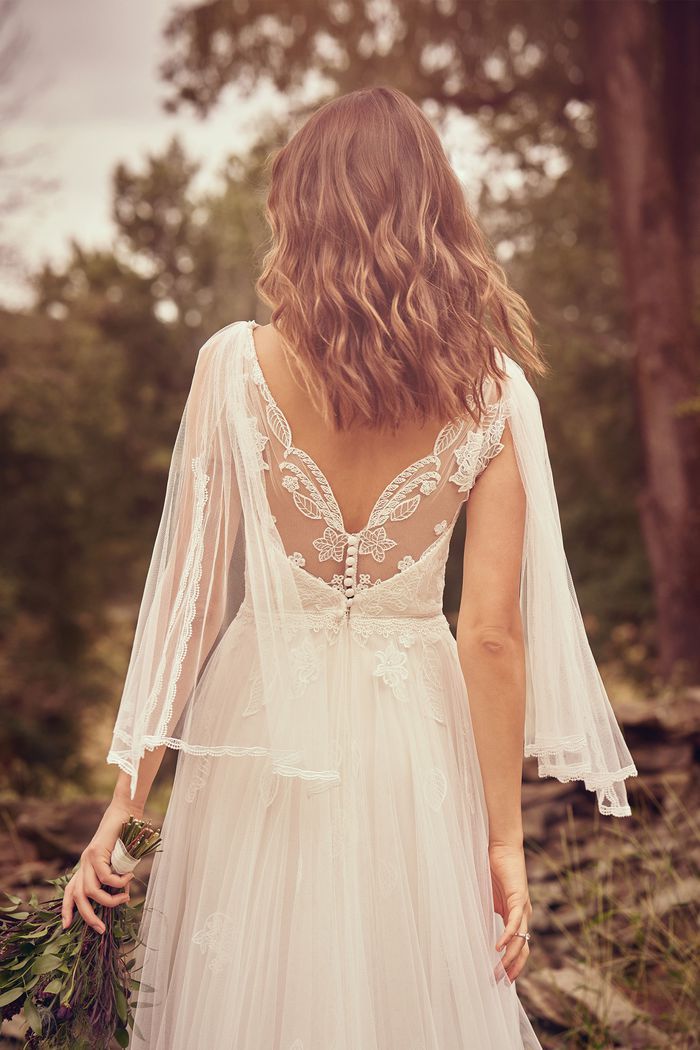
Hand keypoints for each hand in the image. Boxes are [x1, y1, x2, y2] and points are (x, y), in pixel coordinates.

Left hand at [61, 798, 137, 934]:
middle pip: (78, 897)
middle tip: (101, 928)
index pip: (70, 892)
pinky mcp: (96, 852)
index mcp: (85, 868)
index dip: (66, 909)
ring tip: (125, 897)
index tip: (66, 926)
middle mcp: (83, 864)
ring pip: (91, 890)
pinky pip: (104, 876)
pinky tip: (130, 876)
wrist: (124, 814)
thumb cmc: (125, 839)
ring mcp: (87, 859)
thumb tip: (122, 898)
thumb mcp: (120, 864)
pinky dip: (118, 881)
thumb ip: (117, 880)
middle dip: (88, 916)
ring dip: (109, 900)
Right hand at [488, 841, 532, 982]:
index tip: (502, 979)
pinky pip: (514, 922)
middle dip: (512, 968)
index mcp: (515, 916)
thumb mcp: (487, 896)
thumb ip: (484, 911)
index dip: (512, 964)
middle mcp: (522, 915)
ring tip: (498, 970)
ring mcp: (522, 908)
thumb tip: (470, 927)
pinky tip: (498, 947)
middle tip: (499, 982)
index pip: (518, 946)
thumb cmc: (493, 868)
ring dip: (509, 957)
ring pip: (520, 939)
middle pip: (522, 949)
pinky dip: (507, 936)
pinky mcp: (519, 898)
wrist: (502, 847)